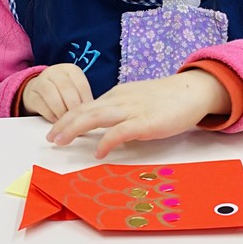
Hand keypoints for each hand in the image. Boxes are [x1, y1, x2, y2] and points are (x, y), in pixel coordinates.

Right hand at [21, 64, 93, 121]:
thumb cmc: (63, 93)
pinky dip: (50, 115)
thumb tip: (92, 115)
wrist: (38, 90)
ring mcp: (41, 81)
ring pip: (53, 97)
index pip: (82, 86)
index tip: (88, 116)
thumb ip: (84, 100)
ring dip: (61, 112)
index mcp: (71, 70)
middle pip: (67, 90)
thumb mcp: (75, 91)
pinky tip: (56, 121)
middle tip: (77, 121)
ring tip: (67, 122)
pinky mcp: (31, 93)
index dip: (86, 103)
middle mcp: (56, 72)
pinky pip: (41, 105)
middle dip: (73, 108)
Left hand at [46, 70, 231, 158]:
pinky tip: (98, 153)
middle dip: (63, 124)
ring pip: (94, 117)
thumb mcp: (138, 102)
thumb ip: (122, 113)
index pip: (86, 106)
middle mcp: (119, 100)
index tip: (55, 129)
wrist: (193, 90)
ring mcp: (131, 110)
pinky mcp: (145, 122)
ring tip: (61, 142)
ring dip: (74, 129)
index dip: (68, 117)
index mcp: (117, 96)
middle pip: (83, 110)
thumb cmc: (168, 99)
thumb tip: (109, 130)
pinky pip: (119, 132)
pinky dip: (105, 142)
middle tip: (50, 139)